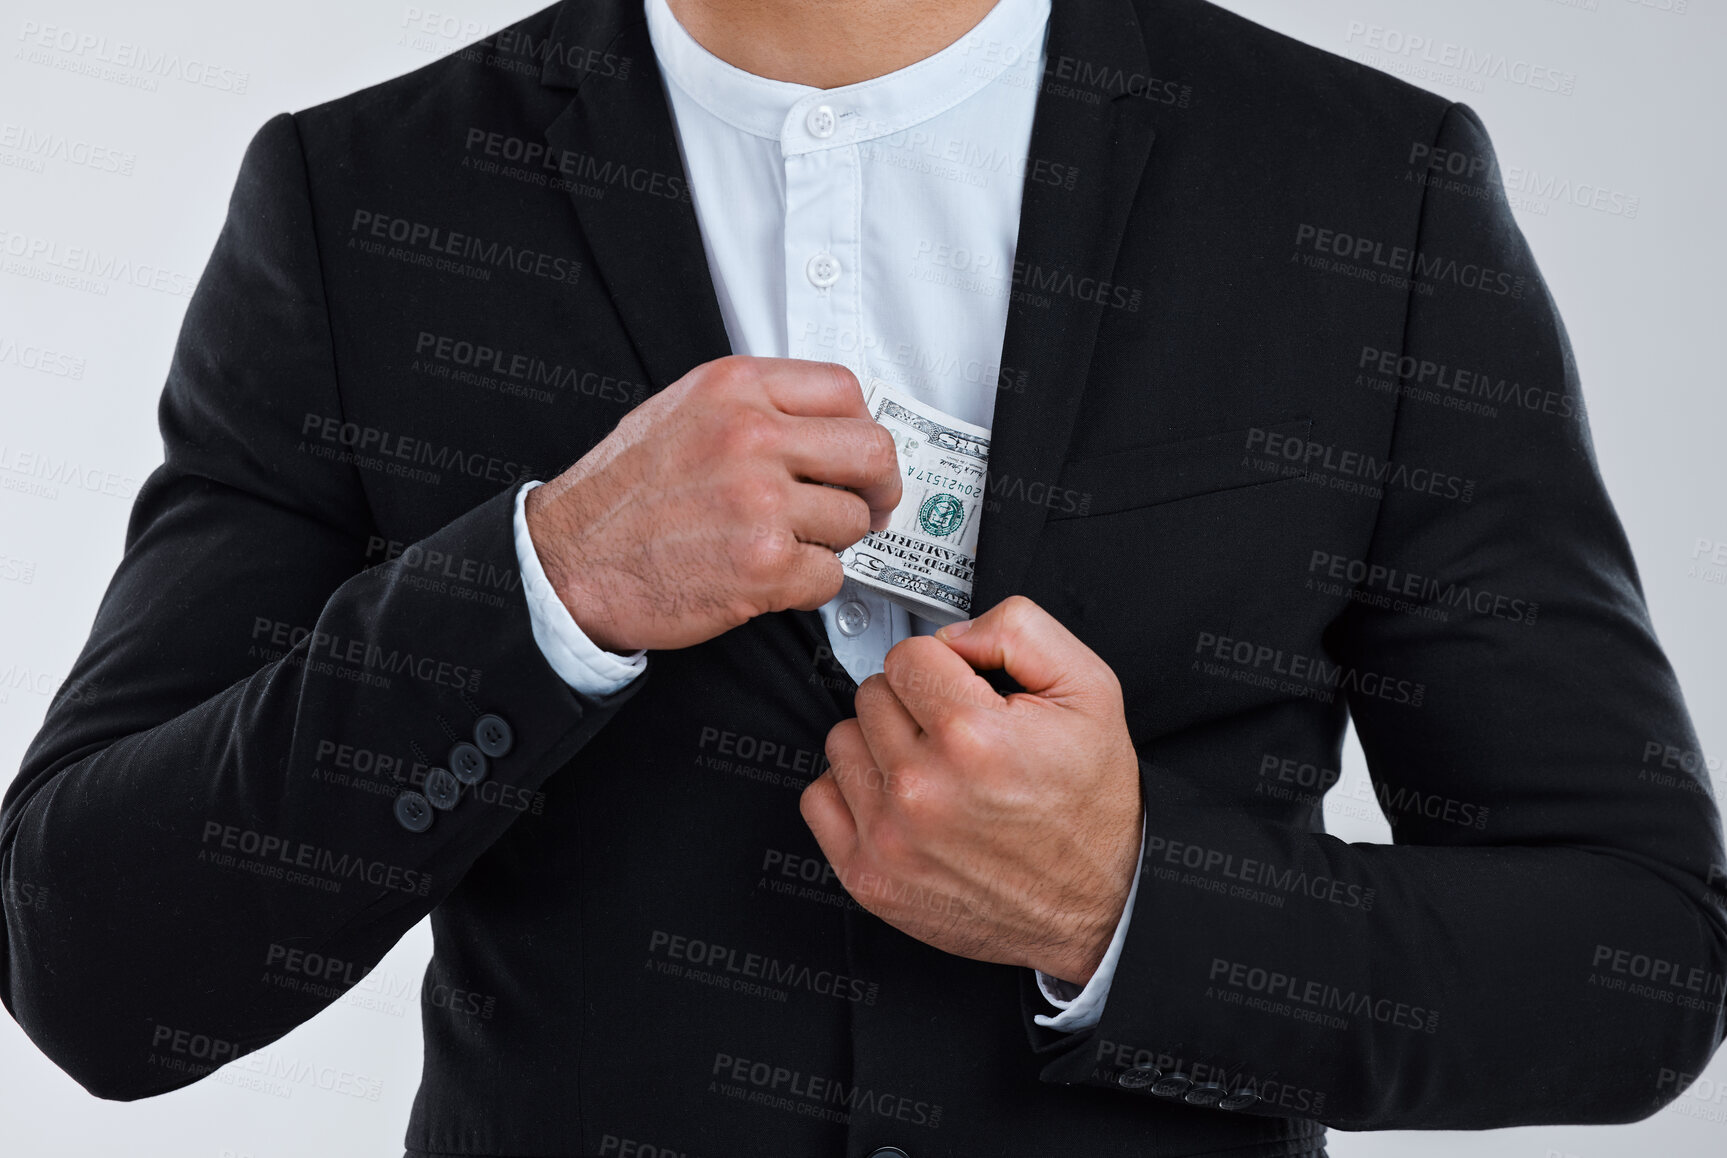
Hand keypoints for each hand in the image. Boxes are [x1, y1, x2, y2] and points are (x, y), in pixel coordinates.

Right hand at [524, 356, 900, 651]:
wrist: (567, 563)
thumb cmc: (619, 496)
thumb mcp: (683, 412)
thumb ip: (756, 408)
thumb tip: (829, 427)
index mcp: (735, 388)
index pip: (846, 391)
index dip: (864, 429)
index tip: (861, 456)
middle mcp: (752, 435)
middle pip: (871, 453)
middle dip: (878, 488)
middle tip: (869, 506)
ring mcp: (760, 500)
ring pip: (854, 522)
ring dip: (832, 543)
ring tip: (787, 544)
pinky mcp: (764, 564)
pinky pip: (830, 577)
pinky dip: (809, 586)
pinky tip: (771, 576)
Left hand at [800, 595, 1142, 985]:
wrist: (1100, 903)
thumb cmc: (1091, 807)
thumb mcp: (1089, 689)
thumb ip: (1017, 631)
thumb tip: (951, 633)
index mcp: (972, 736)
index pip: (906, 655)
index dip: (942, 666)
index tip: (962, 690)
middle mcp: (922, 789)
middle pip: (872, 694)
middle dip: (913, 703)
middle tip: (955, 733)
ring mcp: (890, 838)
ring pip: (842, 740)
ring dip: (880, 744)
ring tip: (931, 766)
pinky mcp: (869, 877)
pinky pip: (819, 799)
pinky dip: (852, 791)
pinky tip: (899, 799)